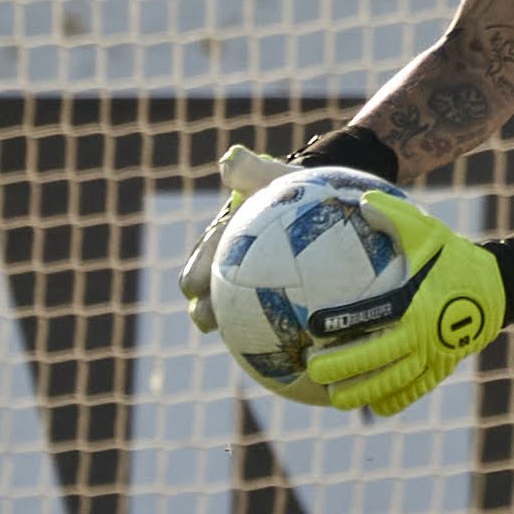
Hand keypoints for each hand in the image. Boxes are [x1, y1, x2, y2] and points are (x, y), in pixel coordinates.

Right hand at [176, 143, 293, 333]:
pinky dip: (282, 334)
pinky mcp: (281, 303)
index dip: (195, 275)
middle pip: (212, 294)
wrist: (321, 202)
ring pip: (241, 313)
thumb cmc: (291, 189)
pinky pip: (280, 321)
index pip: (202, 261)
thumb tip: (229, 162)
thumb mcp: (272, 178)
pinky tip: (295, 351)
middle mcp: (231, 269)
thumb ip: (250, 171)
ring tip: (243, 343)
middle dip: (205, 308)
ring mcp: (255, 288)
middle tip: (206, 318)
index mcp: (222, 244)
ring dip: (239, 328)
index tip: (192, 287)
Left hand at [303, 192, 507, 414]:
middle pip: (375, 360)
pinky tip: (372, 404)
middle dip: (341, 368)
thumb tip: (362, 200)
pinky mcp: (441, 370)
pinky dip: (392, 400)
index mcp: (414, 303)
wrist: (499, 289)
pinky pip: (413, 392)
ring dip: (360, 393)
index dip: (341, 321)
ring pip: (391, 383)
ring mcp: (433, 357)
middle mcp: (422, 335)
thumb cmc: (454, 258)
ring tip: (333, 397)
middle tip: (312, 368)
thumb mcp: (429, 233)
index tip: (312, 324)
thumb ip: (395, 217)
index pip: (371, 315)